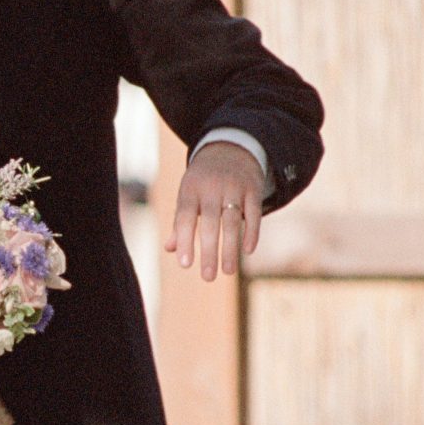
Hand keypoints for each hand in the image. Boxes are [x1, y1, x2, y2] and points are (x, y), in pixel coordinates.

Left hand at [164, 142, 262, 280]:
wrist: (230, 147)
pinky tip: (248, 251)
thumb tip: (170, 249)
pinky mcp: (253, 188)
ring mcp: (233, 186)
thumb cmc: (203, 181)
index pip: (185, 217)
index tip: (185, 264)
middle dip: (208, 251)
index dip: (184, 240)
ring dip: (230, 248)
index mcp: (190, 189)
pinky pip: (254, 212)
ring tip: (228, 271)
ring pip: (232, 220)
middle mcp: (211, 187)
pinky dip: (252, 232)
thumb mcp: (188, 194)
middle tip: (208, 277)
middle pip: (209, 222)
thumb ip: (180, 222)